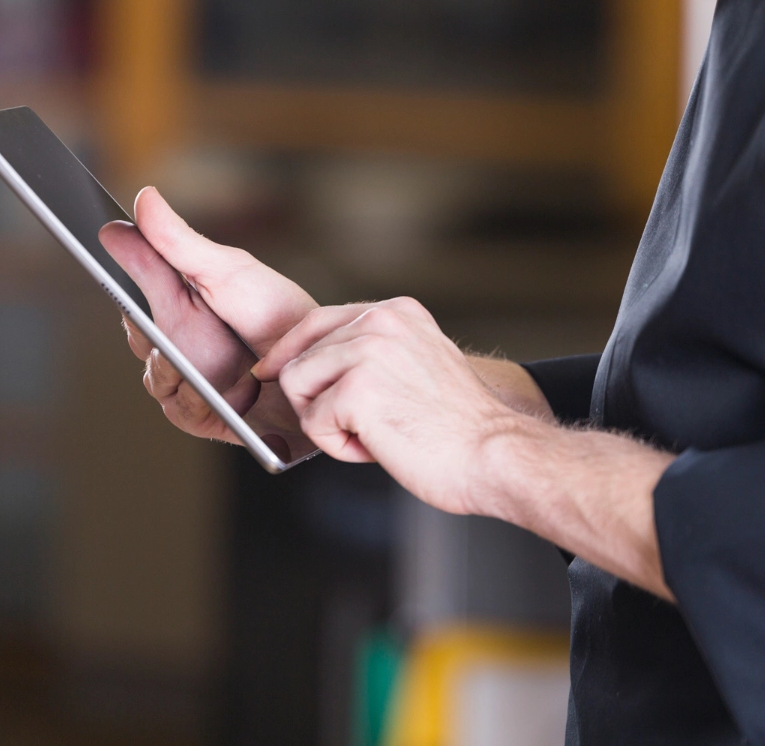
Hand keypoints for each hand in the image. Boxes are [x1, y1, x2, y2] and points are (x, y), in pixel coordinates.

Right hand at [98, 187, 318, 459]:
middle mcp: (181, 340)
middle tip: (180, 322)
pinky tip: (223, 388)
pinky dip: (197, 398)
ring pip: (153, 377)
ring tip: (207, 358)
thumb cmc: (279, 314)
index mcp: (180, 302)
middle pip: (139, 337)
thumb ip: (178, 242)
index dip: (126, 291)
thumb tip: (142, 199)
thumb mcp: (226, 270)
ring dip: (176, 367)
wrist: (322, 362)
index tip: (129, 286)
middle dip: (154, 330)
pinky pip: (180, 410)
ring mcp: (191, 379)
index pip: (131, 296)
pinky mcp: (206, 415)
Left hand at [253, 297, 531, 514]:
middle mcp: (380, 321)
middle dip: (319, 400)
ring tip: (375, 434)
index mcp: (397, 311)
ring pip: (297, 387)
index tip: (271, 371)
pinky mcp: (356, 390)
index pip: (317, 321)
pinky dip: (340, 447)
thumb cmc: (460, 426)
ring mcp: (367, 352)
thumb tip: (316, 362)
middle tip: (365, 426)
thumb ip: (375, 352)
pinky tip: (380, 446)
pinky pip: (312, 424)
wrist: (493, 454)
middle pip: (298, 357)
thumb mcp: (419, 364)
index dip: (289, 352)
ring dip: (328, 423)